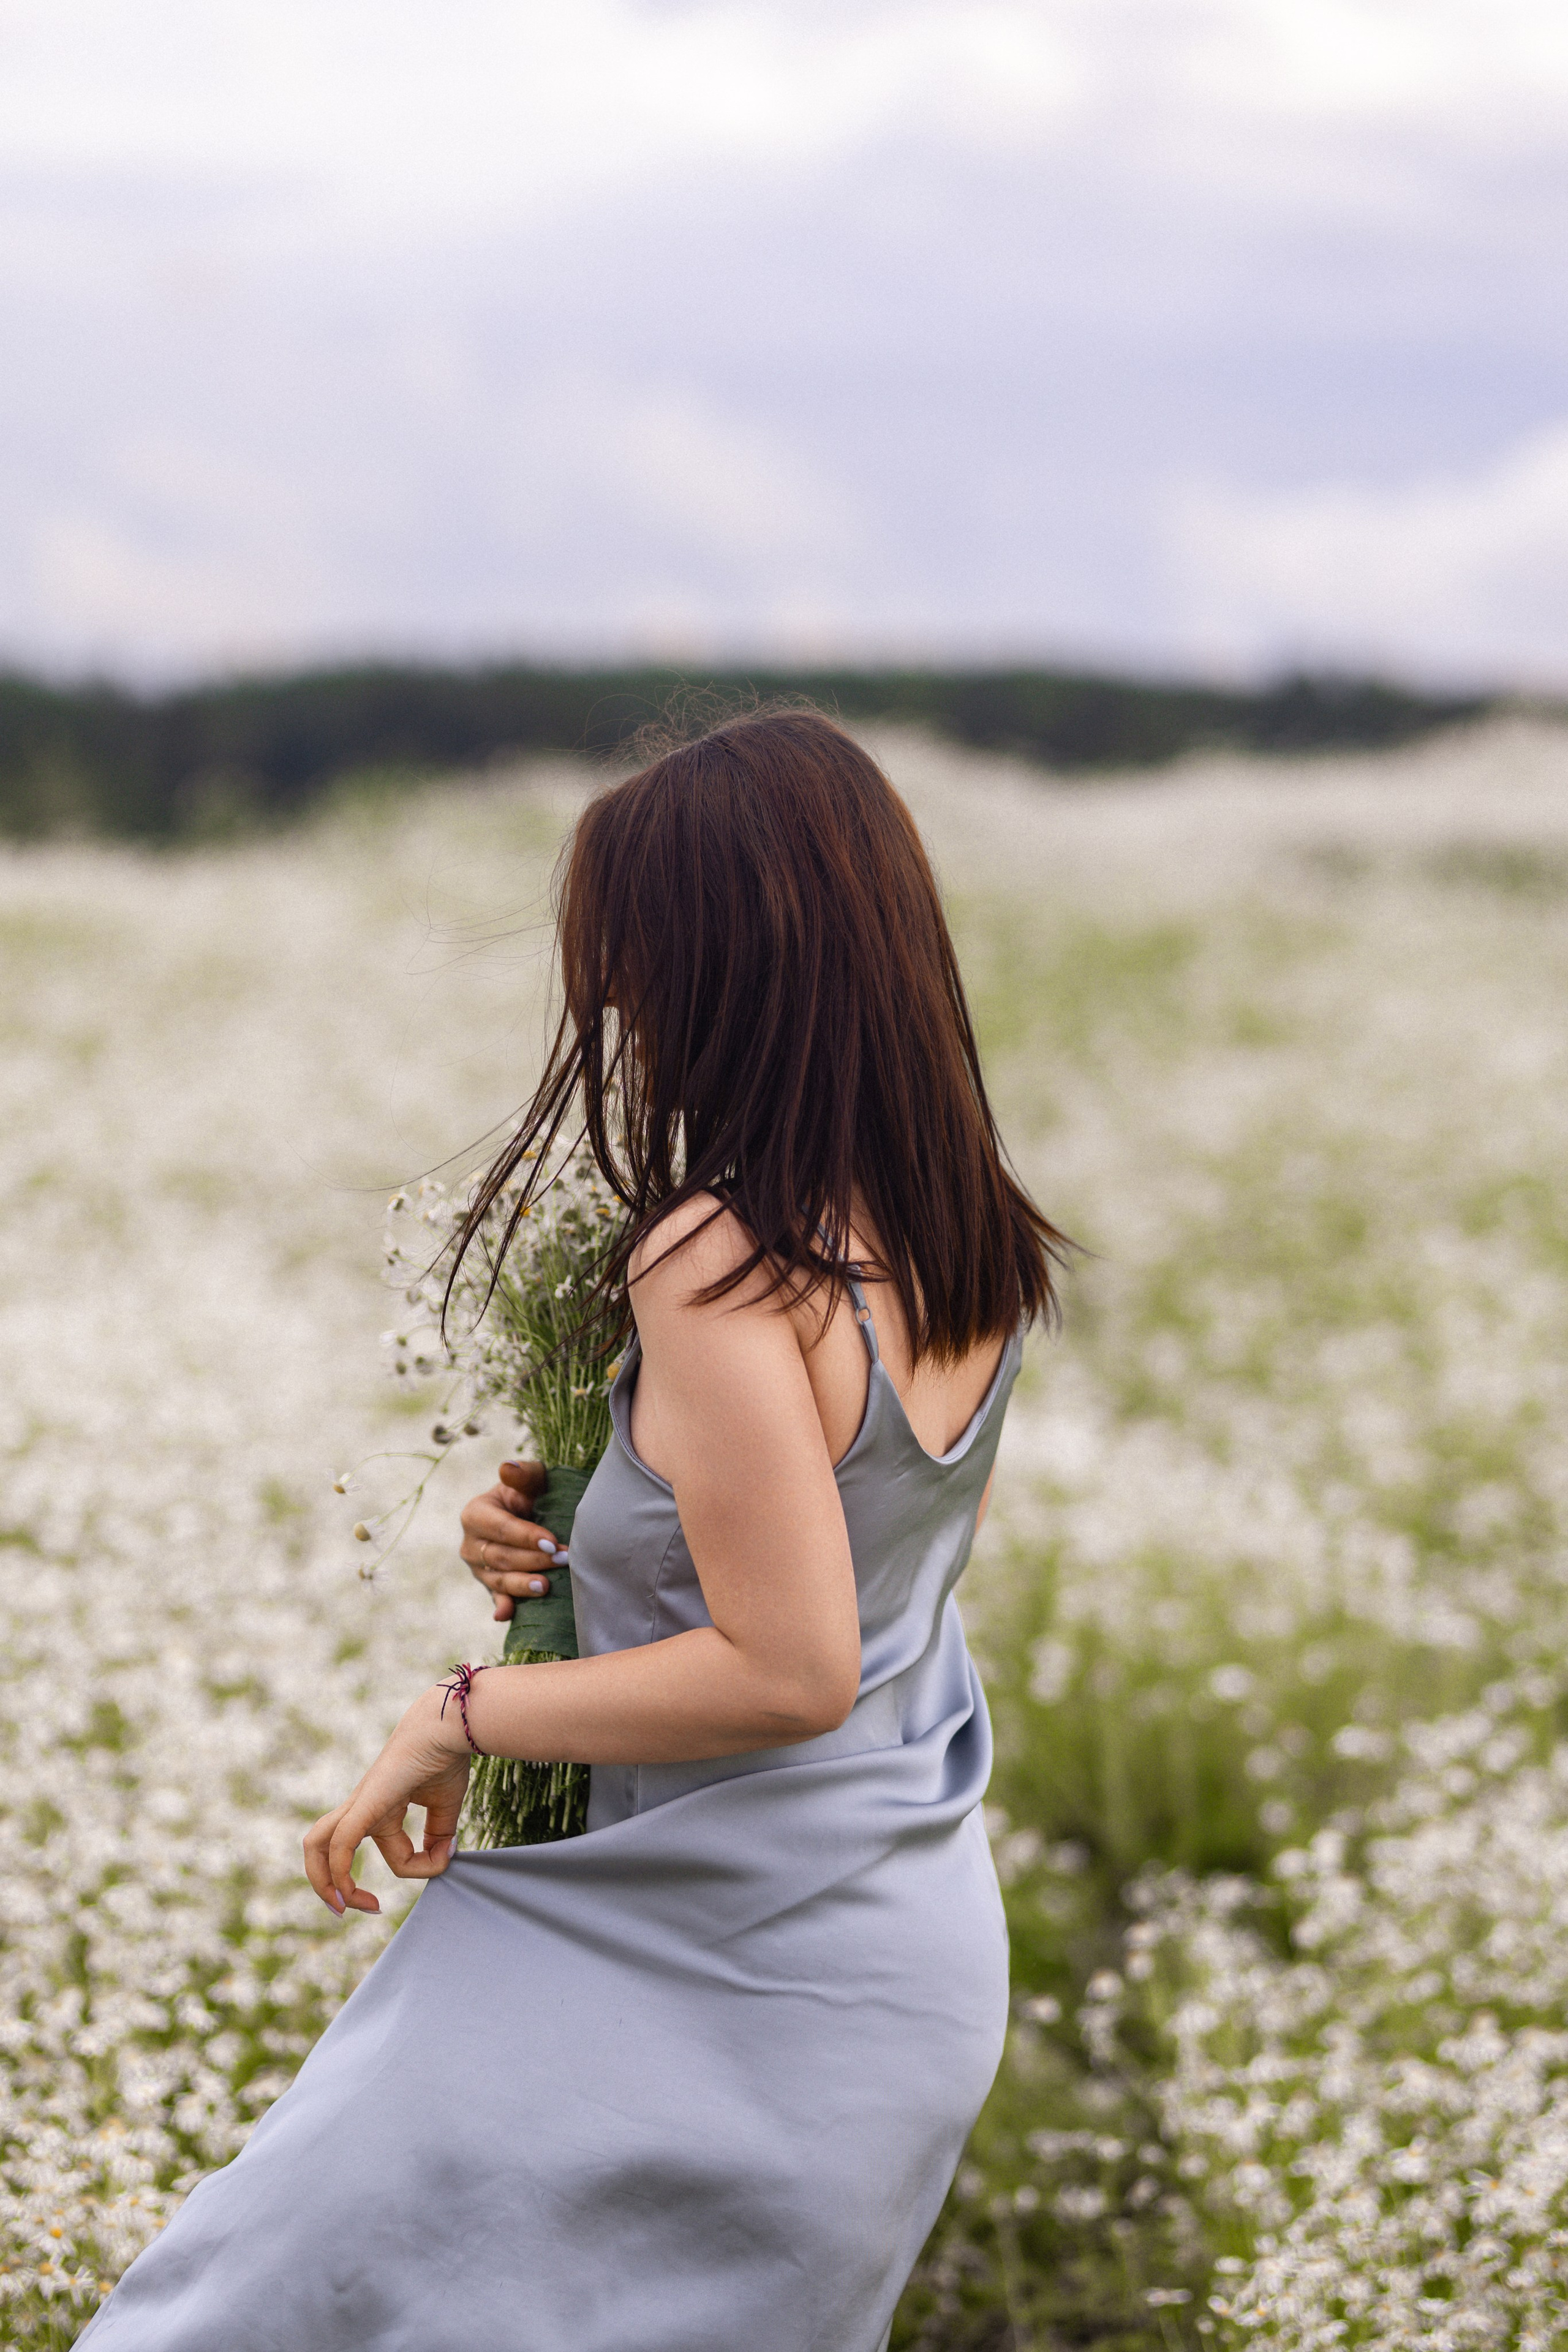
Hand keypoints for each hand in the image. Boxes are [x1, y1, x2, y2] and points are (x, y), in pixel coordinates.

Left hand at [303, 1684, 472, 1915]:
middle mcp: (364, 1808)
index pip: (393, 1851)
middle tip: (350, 1910)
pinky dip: (339, 1873)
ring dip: (323, 1882)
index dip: (421, 1866)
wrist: (447, 1727)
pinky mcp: (365, 1802)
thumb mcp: (446, 1806)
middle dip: (328, 1885)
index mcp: (382, 1808)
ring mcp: (360, 1804)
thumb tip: (443, 1859)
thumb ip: (440, 1835)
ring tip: (342, 1906)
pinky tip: (351, 1893)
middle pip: (322, 1847)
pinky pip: (340, 1843)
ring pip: (317, 1845)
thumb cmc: (447, 1757)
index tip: (446, 1857)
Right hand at [459, 1459, 563, 1621]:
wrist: (529, 1516)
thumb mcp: (530, 1478)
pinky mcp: (490, 1586)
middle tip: (564, 1560)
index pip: (500, 1528)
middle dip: (533, 1560)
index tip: (552, 1541)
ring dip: (522, 1584)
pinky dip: (502, 1607)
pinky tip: (507, 1614)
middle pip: (500, 1556)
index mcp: (475, 1514)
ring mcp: (478, 1568)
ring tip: (546, 1587)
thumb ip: (521, 1473)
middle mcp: (471, 1543)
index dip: (525, 1536)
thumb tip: (507, 1469)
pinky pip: (495, 1598)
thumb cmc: (530, 1493)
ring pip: (498, 1579)